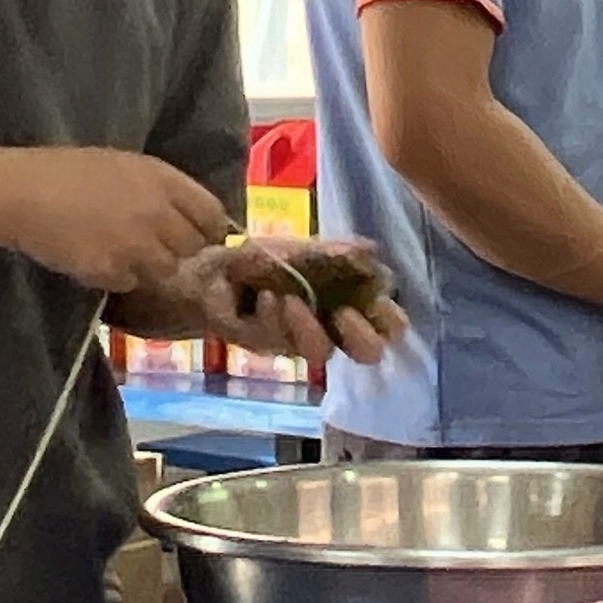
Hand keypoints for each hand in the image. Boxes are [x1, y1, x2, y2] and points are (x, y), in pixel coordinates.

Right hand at [1, 150, 235, 292]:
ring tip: (121, 254)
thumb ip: (160, 190)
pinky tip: (97, 260)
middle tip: (153, 250)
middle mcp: (157, 210)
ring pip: (165, 269)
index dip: (209, 230)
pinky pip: (131, 282)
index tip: (200, 239)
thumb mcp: (123, 166)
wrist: (22, 193)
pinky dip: (119, 277)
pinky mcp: (114, 269)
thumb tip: (189, 218)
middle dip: (178, 251)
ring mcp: (137, 242)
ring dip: (149, 267)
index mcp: (162, 178)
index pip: (212, 213)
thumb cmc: (68, 173)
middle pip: (192, 246)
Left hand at [202, 240, 404, 365]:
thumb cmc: (264, 261)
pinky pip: (280, 340)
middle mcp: (331, 329)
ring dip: (308, 325)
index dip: (391, 321)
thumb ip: (337, 253)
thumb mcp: (302, 249)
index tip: (377, 301)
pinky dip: (273, 314)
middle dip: (362, 336)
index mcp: (350, 304)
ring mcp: (300, 342)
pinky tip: (263, 296)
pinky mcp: (268, 347)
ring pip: (322, 352)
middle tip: (343, 314)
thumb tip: (370, 250)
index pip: (389, 325)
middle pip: (369, 353)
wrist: (211, 273)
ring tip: (288, 297)